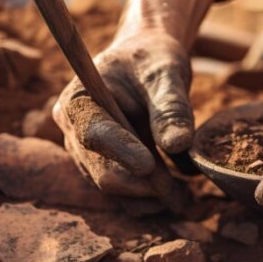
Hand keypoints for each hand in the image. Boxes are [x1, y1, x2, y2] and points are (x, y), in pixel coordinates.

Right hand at [54, 0, 219, 212]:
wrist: (147, 64)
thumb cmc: (153, 60)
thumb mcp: (166, 72)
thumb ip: (171, 106)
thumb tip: (177, 145)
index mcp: (78, 100)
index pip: (93, 133)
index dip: (120, 151)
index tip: (150, 165)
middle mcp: (74, 132)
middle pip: (102, 172)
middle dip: (144, 184)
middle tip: (185, 194)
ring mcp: (88, 156)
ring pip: (116, 191)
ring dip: (152, 198)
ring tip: (188, 198)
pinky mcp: (106, 171)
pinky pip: (126, 197)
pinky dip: (153, 201)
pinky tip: (180, 196)